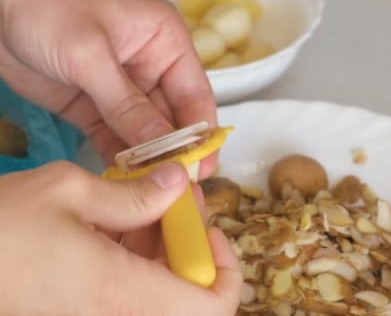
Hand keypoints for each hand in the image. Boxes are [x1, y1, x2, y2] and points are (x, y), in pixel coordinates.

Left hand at [0, 0, 216, 177]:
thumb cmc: (46, 5)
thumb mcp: (89, 53)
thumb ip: (126, 103)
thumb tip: (162, 148)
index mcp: (165, 42)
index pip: (195, 95)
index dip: (200, 134)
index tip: (200, 169)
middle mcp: (152, 67)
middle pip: (173, 119)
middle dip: (175, 155)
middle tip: (177, 191)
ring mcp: (124, 90)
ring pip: (146, 134)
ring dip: (148, 163)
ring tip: (153, 195)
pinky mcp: (96, 108)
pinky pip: (115, 139)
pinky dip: (120, 161)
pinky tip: (125, 184)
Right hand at [0, 161, 241, 314]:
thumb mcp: (68, 190)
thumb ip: (134, 194)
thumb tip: (179, 183)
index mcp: (124, 292)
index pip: (213, 307)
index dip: (227, 269)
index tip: (206, 229)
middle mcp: (118, 313)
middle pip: (189, 294)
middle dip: (190, 244)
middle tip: (174, 199)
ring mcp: (99, 313)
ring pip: (160, 288)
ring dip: (163, 245)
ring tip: (145, 197)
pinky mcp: (83, 307)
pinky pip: (130, 285)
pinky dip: (136, 253)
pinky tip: (118, 215)